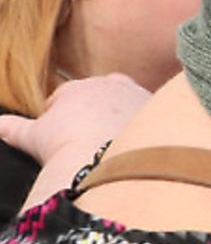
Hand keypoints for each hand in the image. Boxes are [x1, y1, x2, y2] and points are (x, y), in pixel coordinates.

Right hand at [0, 73, 148, 164]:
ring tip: (116, 143)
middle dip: (94, 113)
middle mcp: (110, 84)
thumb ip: (12, 128)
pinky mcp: (163, 110)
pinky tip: (140, 144)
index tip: (62, 135)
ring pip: (128, 105)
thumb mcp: (32, 138)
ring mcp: (138, 95)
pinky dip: (146, 127)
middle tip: (89, 139)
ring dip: (122, 119)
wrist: (108, 159)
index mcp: (77, 88)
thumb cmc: (66, 146)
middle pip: (100, 96)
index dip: (61, 117)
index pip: (66, 97)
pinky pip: (154, 117)